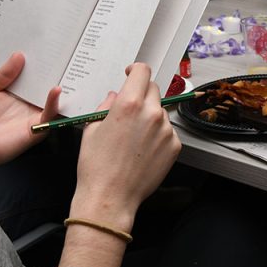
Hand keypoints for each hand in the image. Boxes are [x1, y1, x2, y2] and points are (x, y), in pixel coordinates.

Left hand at [0, 52, 59, 186]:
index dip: (42, 63)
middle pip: (48, 85)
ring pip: (55, 99)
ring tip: (68, 69)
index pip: (35, 76)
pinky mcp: (37, 129)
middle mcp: (29, 103)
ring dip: (63, 85)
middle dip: (57, 72)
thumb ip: (3, 75)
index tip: (48, 46)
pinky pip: (50, 114)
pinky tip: (55, 90)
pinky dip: (55, 102)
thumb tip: (19, 55)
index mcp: (19, 93)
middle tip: (65, 53)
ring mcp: (34, 115)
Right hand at [69, 63, 180, 231]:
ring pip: (161, 111)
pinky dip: (157, 134)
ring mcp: (166, 130)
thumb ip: (106, 105)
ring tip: (133, 137)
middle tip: (129, 109)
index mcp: (129, 104)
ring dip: (150, 116)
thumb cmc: (96, 165)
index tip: (131, 73)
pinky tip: (143, 149)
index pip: (142, 71)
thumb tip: (116, 96)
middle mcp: (152, 113)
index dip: (135, 70)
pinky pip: (167, 131)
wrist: (110, 197)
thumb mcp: (92, 128)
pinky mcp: (174, 146)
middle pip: (153, 89)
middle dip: (141, 94)